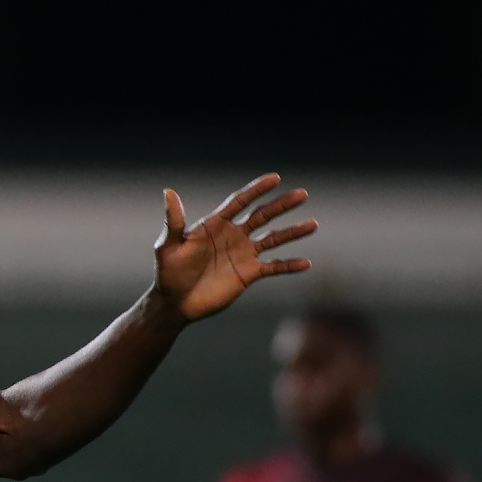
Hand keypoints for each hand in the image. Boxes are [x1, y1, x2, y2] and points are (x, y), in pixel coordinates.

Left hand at [154, 174, 315, 320]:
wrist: (175, 303)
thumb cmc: (168, 273)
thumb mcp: (168, 246)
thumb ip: (173, 221)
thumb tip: (168, 192)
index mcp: (215, 224)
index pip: (240, 202)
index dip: (256, 190)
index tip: (275, 178)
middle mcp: (233, 236)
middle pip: (262, 215)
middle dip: (282, 205)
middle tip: (302, 194)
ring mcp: (243, 254)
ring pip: (274, 239)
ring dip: (293, 232)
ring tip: (313, 225)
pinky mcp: (249, 274)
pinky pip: (274, 267)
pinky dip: (289, 265)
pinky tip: (306, 263)